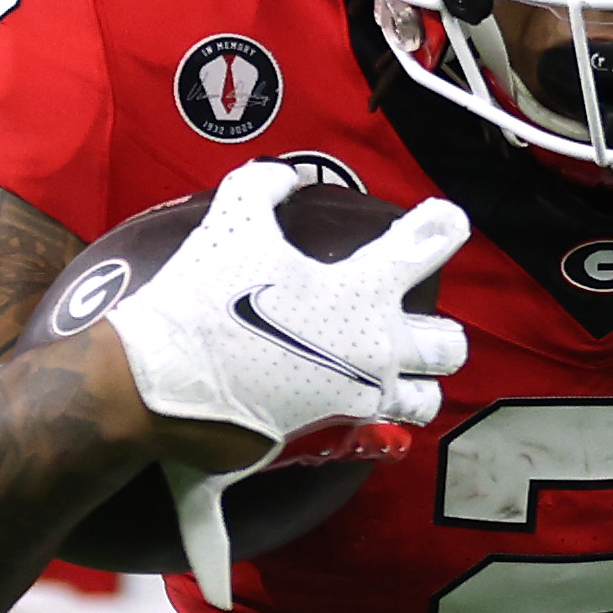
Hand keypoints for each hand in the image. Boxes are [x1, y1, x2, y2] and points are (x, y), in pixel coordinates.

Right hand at [90, 166, 470, 467]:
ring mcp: (360, 399)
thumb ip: (264, 188)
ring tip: (393, 371)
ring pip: (426, 400)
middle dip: (438, 332)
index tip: (447, 218)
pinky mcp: (333, 436)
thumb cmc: (203, 298)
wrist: (164, 382)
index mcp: (363, 291)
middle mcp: (376, 350)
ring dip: (417, 384)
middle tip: (408, 320)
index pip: (425, 247)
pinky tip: (354, 404)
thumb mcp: (230, 222)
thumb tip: (285, 176)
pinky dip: (374, 420)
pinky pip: (379, 433)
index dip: (444, 225)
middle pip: (449, 346)